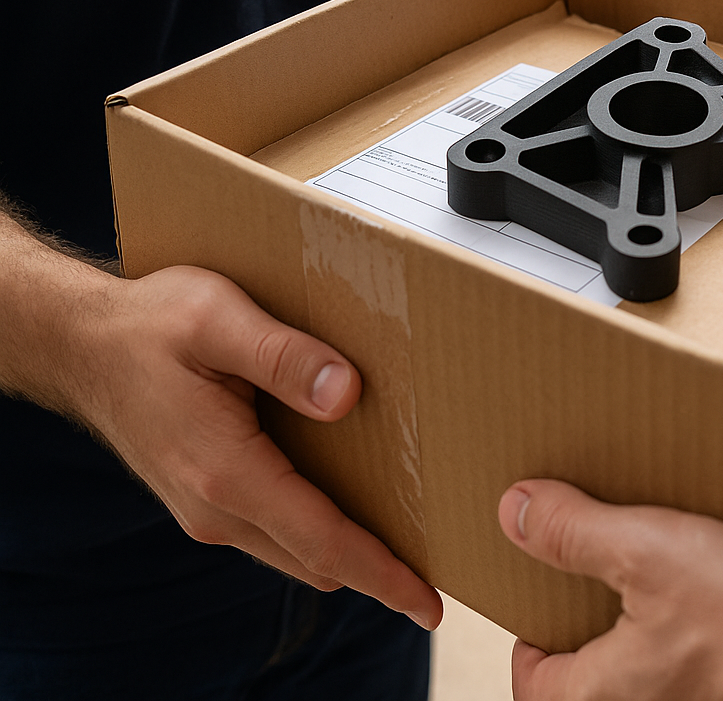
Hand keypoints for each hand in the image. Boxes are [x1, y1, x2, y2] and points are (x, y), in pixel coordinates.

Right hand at [72, 265, 441, 627]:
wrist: (82, 346)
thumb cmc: (150, 326)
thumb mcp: (220, 319)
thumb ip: (286, 357)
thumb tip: (346, 395)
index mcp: (227, 473)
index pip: (324, 543)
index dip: (383, 575)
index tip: (429, 604)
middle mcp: (216, 508)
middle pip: (317, 560)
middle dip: (378, 570)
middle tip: (440, 565)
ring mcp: (208, 510)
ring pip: (295, 551)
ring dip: (347, 552)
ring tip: (410, 536)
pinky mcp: (207, 498)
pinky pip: (275, 530)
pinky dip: (318, 530)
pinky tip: (353, 501)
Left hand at [500, 480, 722, 700]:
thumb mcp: (651, 552)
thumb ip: (574, 531)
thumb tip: (512, 509)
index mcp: (591, 696)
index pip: (530, 671)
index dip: (534, 617)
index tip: (560, 574)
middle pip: (586, 669)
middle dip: (599, 615)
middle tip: (623, 563)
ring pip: (643, 668)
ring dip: (653, 624)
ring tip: (679, 572)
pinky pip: (692, 672)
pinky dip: (698, 640)